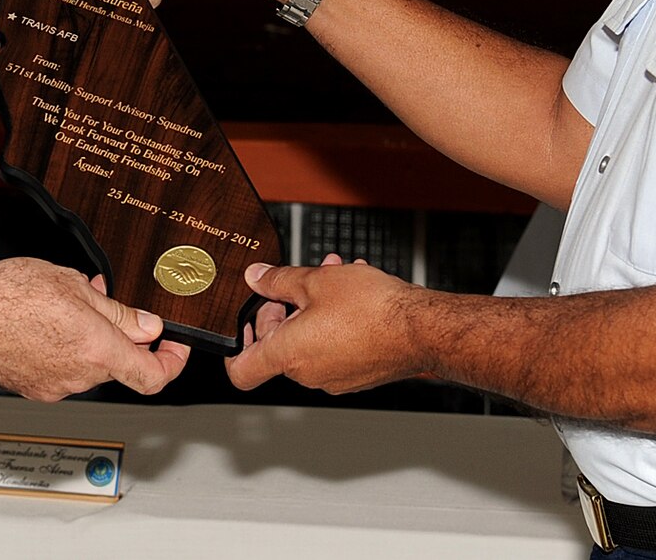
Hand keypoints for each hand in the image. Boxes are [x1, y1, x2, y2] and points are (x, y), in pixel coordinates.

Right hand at [0, 257, 191, 400]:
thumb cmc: (8, 294)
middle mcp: (79, 376)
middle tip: (106, 301)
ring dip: (89, 338)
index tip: (174, 348)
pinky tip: (46, 322)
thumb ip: (118, 312)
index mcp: (96, 349)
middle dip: (120, 334)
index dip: (172, 363)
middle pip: (118, 364)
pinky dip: (65, 348)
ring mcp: (55, 387)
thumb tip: (148, 327)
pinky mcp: (33, 389)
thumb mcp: (74, 285)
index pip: (152, 376)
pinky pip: (62, 370)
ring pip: (89, 364)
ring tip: (66, 303)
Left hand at [225, 259, 419, 394]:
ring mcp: (333, 378)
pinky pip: (333, 349)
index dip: (235, 347)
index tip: (245, 323)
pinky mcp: (356, 376)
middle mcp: (308, 374)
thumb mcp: (315, 280)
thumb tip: (256, 278)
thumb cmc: (371, 309)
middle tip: (296, 285)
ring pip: (309, 342)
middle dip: (284, 311)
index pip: (241, 371)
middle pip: (277, 348)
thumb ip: (278, 280)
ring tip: (332, 276)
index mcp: (289, 355)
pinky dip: (333, 324)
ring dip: (313, 310)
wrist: (420, 329)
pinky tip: (352, 294)